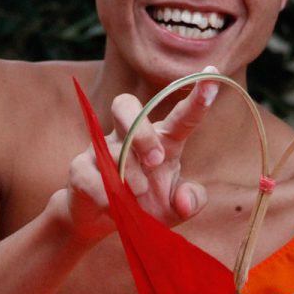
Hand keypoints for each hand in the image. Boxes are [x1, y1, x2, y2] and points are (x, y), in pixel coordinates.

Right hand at [65, 67, 219, 239]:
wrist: (101, 220)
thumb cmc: (143, 205)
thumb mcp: (173, 209)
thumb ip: (190, 201)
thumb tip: (184, 201)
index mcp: (161, 140)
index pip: (180, 114)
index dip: (197, 95)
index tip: (213, 73)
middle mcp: (129, 136)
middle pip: (126, 104)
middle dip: (142, 132)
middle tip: (156, 160)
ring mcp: (101, 149)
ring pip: (111, 143)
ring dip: (128, 171)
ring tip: (138, 194)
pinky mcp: (80, 169)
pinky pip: (91, 174)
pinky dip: (107, 194)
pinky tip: (115, 207)